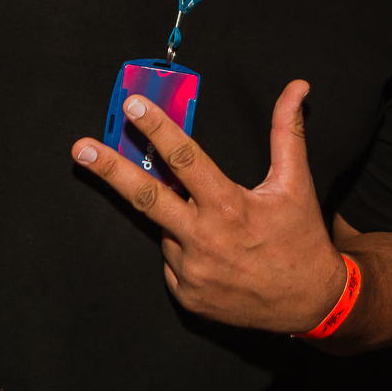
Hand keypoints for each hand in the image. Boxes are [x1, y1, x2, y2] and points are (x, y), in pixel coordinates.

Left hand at [71, 80, 348, 332]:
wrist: (310, 303)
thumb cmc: (302, 239)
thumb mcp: (295, 183)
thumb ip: (287, 132)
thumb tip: (296, 87)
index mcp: (229, 206)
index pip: (185, 159)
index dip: (157, 129)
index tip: (133, 106)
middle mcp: (204, 239)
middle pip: (147, 197)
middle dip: (110, 170)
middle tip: (81, 149)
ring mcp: (192, 271)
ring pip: (165, 231)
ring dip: (178, 222)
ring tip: (218, 232)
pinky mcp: (188, 295)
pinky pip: (172, 263)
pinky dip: (185, 252)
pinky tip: (216, 257)